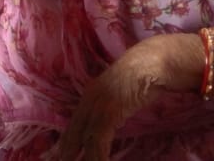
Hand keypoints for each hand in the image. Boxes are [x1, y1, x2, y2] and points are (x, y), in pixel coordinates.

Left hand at [56, 36, 179, 159]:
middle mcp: (89, 98)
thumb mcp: (122, 93)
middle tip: (61, 160)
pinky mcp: (109, 109)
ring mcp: (98, 103)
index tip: (61, 154)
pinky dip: (98, 155)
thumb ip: (114, 107)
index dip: (67, 140)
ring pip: (85, 138)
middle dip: (66, 150)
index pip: (74, 123)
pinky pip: (98, 138)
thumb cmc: (143, 76)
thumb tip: (114, 121)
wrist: (152, 62)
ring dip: (85, 157)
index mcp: (91, 95)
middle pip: (73, 131)